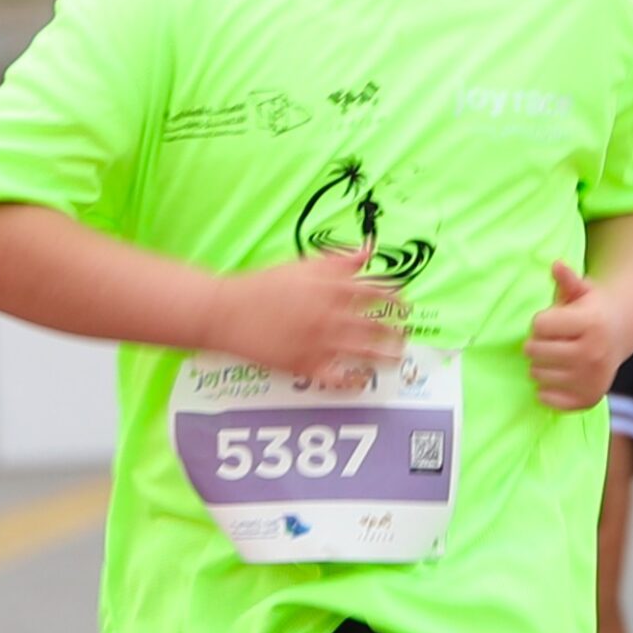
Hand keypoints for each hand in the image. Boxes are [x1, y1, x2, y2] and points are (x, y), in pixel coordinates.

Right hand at [207, 249, 403, 385]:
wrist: (227, 312)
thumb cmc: (263, 285)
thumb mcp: (302, 266)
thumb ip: (339, 261)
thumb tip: (369, 251)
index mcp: (330, 289)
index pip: (375, 292)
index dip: (394, 298)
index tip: (404, 302)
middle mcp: (330, 316)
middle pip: (376, 324)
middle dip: (396, 329)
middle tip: (405, 332)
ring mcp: (319, 343)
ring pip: (364, 353)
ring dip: (385, 356)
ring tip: (397, 358)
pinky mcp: (305, 365)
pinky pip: (337, 379)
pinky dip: (352, 382)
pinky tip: (361, 381)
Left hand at [527, 261, 626, 411]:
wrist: (620, 335)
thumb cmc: (593, 310)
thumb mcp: (582, 291)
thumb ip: (567, 280)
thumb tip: (556, 265)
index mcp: (591, 324)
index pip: (538, 326)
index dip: (541, 321)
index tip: (554, 321)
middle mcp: (593, 354)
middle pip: (534, 351)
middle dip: (537, 343)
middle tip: (553, 340)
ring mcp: (591, 380)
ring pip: (536, 374)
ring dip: (540, 365)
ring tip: (556, 357)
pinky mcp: (588, 400)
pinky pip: (545, 398)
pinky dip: (545, 389)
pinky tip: (558, 376)